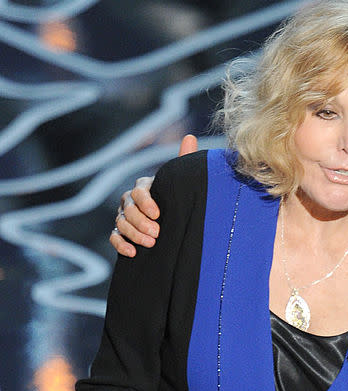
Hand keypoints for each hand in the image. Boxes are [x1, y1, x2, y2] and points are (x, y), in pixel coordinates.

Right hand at [109, 134, 197, 254]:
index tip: (158, 214)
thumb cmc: (179, 198)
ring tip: (151, 244)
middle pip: (127, 209)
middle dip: (141, 221)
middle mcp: (131, 201)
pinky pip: (114, 237)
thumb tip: (190, 137)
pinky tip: (133, 252)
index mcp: (144, 187)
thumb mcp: (181, 182)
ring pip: (121, 223)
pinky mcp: (121, 233)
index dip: (146, 202)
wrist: (176, 223)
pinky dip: (121, 245)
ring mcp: (124, 217)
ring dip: (134, 234)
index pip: (139, 191)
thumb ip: (183, 160)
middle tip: (156, 233)